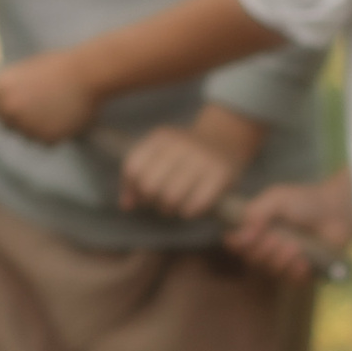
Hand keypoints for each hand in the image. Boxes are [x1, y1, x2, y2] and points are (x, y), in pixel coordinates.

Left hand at [0, 52, 101, 144]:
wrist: (89, 73)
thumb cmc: (61, 67)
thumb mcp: (29, 71)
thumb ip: (12, 89)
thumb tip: (3, 106)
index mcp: (0, 87)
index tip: (8, 108)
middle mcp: (9, 107)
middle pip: (6, 124)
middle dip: (20, 120)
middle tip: (42, 106)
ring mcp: (26, 124)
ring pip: (26, 135)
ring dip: (38, 128)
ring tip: (58, 108)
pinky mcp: (45, 138)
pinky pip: (44, 142)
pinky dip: (54, 134)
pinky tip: (66, 117)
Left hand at [119, 108, 265, 220]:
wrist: (225, 139)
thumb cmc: (184, 155)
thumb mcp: (159, 155)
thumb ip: (137, 178)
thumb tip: (126, 205)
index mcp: (161, 138)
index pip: (132, 168)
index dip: (133, 188)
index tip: (142, 195)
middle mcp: (180, 144)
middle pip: (149, 185)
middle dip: (150, 201)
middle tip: (159, 203)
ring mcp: (201, 158)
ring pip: (171, 197)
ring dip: (168, 210)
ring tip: (173, 207)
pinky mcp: (220, 174)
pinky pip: (195, 204)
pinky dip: (188, 212)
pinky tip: (190, 209)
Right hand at [227, 172, 351, 281]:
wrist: (336, 210)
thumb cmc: (305, 200)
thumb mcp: (276, 199)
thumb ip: (256, 211)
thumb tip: (239, 231)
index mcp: (260, 230)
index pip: (240, 245)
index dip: (237, 245)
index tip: (239, 240)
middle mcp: (270, 248)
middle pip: (253, 260)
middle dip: (262, 251)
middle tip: (275, 239)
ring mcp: (287, 261)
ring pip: (272, 271)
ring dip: (279, 260)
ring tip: (293, 247)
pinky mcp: (305, 272)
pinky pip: (292, 280)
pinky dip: (295, 271)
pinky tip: (303, 261)